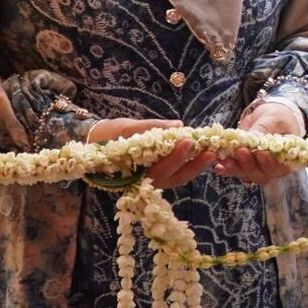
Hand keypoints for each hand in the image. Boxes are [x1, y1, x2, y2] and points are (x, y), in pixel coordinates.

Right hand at [86, 118, 217, 190]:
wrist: (95, 143)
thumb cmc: (108, 135)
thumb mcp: (125, 127)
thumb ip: (150, 127)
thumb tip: (179, 125)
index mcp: (130, 173)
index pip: (156, 169)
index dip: (174, 157)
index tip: (187, 140)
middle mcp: (142, 182)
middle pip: (171, 177)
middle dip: (191, 164)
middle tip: (209, 149)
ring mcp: (151, 181)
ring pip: (176, 178)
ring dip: (195, 167)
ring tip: (212, 153)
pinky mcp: (158, 176)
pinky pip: (176, 175)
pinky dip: (190, 166)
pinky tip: (203, 155)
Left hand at [220, 101, 303, 183]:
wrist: (267, 117)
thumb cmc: (277, 117)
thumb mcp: (273, 118)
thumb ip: (264, 129)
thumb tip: (253, 137)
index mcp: (286, 157)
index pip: (279, 167)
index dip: (269, 164)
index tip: (260, 153)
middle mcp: (271, 167)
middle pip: (260, 174)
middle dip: (248, 165)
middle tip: (239, 151)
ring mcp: (256, 167)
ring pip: (246, 174)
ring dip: (234, 167)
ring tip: (224, 159)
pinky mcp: (243, 164)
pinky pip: (234, 170)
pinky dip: (226, 169)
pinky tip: (218, 167)